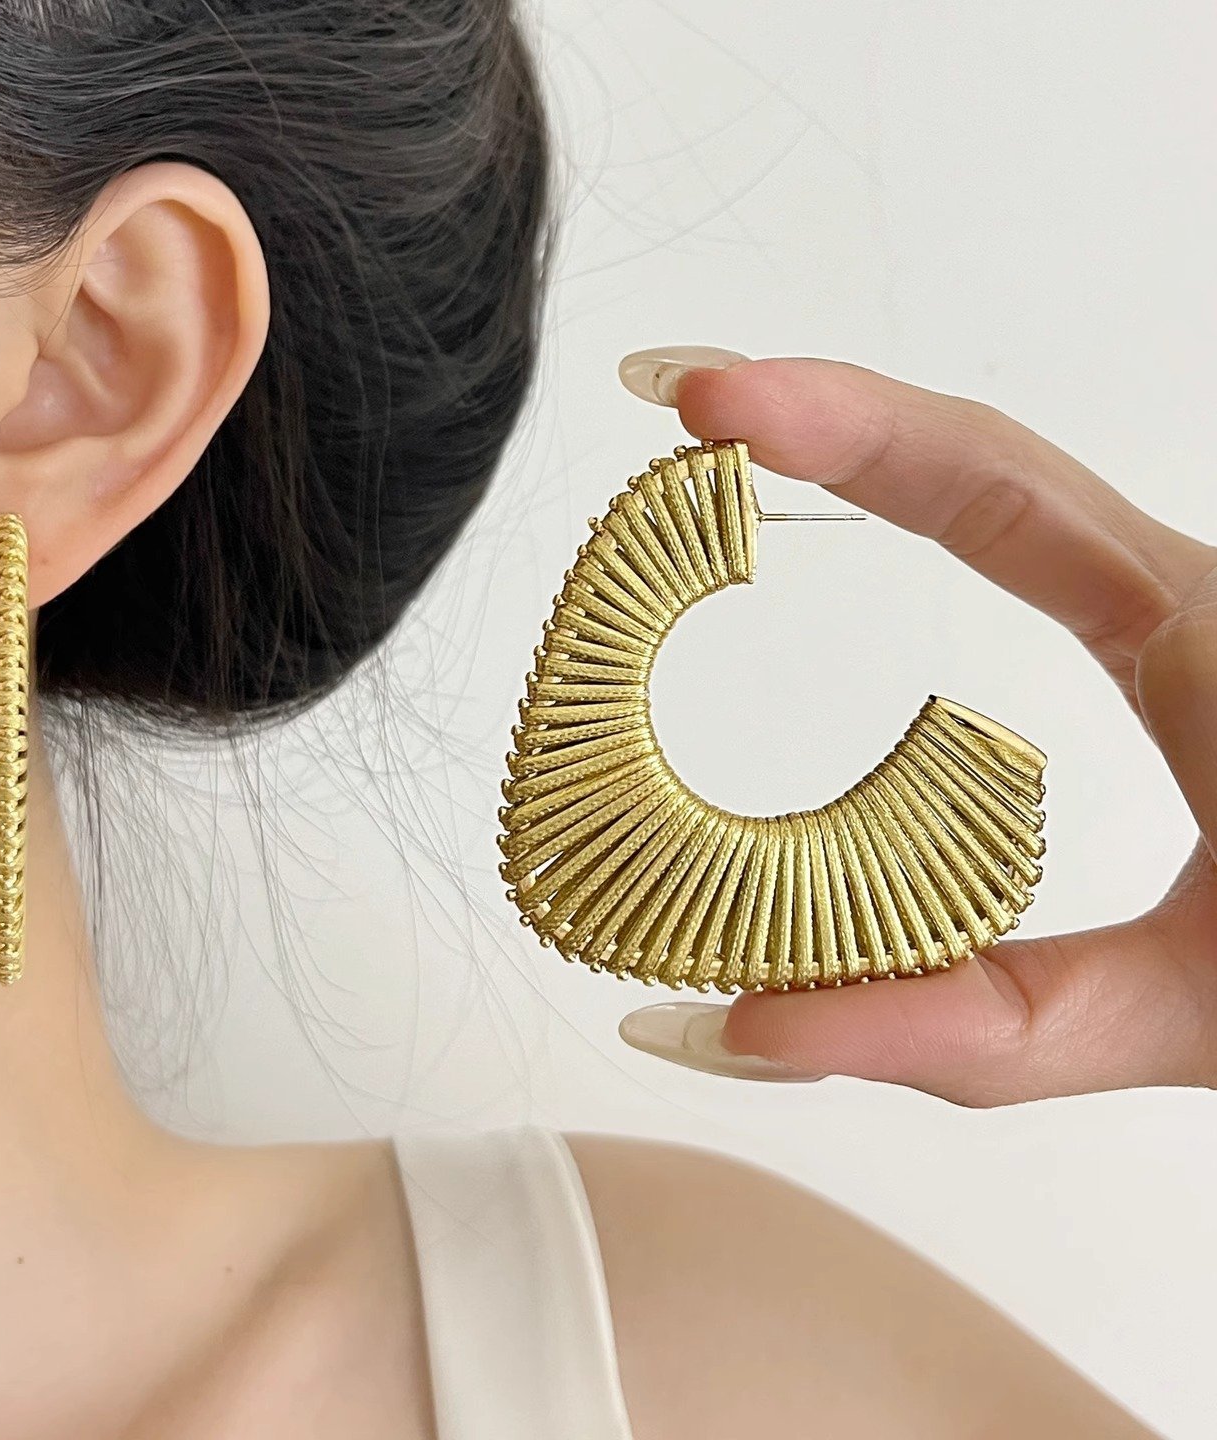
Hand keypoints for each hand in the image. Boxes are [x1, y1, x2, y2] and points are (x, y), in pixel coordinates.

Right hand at [614, 347, 1216, 1105]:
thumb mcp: (1201, 1010)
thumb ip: (976, 1027)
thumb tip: (742, 1024)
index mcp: (1208, 632)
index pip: (991, 483)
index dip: (836, 426)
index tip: (709, 395)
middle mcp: (1193, 591)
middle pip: (979, 451)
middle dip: (823, 410)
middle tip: (677, 398)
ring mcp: (1184, 607)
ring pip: (1007, 487)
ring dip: (863, 444)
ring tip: (720, 437)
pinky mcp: (1173, 644)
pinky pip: (1027, 547)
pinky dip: (916, 505)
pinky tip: (847, 503)